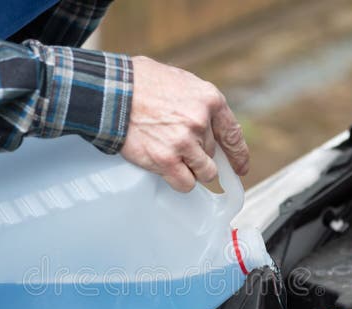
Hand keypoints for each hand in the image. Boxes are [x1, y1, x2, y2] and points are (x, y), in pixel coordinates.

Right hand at [120, 56, 249, 192]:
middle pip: (212, 154)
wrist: (111, 91)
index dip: (238, 154)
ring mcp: (184, 143)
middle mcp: (200, 122)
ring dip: (192, 170)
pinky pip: (185, 183)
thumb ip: (197, 104)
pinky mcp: (166, 160)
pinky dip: (179, 181)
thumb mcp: (179, 82)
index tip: (240, 167)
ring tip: (172, 158)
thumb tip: (207, 127)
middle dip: (198, 154)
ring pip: (204, 172)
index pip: (233, 133)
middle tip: (177, 146)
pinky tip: (167, 170)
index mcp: (208, 99)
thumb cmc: (139, 84)